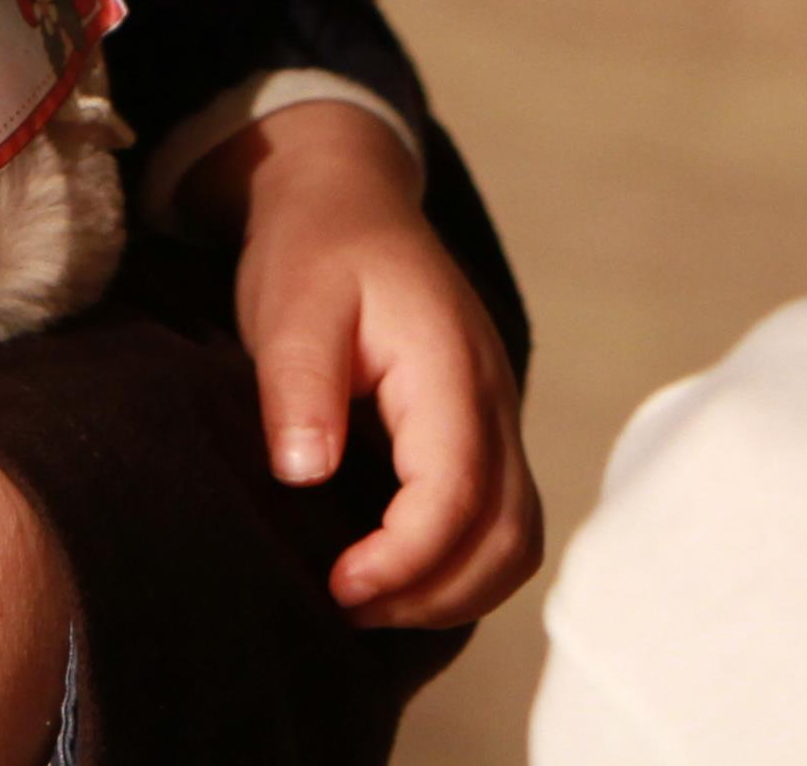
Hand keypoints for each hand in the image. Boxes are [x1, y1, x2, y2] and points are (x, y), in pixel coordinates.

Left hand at [190, 104, 540, 626]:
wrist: (348, 200)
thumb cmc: (316, 249)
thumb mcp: (292, 301)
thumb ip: (299, 385)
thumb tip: (306, 474)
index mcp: (449, 366)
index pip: (457, 491)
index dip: (407, 558)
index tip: (340, 586)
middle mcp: (491, 400)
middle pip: (506, 534)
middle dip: (434, 593)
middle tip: (347, 605)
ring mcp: (495, 418)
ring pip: (515, 538)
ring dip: (453, 590)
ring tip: (367, 600)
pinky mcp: (481, 434)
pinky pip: (498, 521)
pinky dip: (459, 565)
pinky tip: (392, 572)